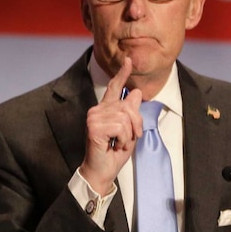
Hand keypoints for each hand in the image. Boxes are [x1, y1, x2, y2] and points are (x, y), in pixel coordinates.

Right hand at [79, 57, 141, 194]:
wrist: (102, 171)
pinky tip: (115, 145)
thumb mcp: (129, 131)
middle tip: (130, 138)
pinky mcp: (94, 126)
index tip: (129, 60)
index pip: (114, 88)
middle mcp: (98, 110)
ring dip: (129, 133)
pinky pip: (120, 126)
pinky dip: (124, 138)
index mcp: (106, 109)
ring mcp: (94, 117)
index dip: (122, 74)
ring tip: (120, 143)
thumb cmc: (114, 153)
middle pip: (128, 105)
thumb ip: (132, 114)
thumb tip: (135, 92)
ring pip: (125, 116)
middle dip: (136, 123)